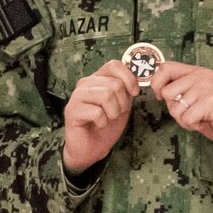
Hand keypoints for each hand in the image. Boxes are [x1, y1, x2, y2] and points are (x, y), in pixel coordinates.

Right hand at [62, 60, 140, 174]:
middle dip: (122, 103)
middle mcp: (85, 83)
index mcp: (97, 79)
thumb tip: (140, 76)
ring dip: (113, 112)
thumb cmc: (106, 125)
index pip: (114, 65)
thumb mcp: (122, 103)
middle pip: (114, 83)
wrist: (91, 148)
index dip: (129, 78)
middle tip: (115, 114)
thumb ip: (127, 89)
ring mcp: (76, 96)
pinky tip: (97, 125)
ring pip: (106, 95)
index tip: (134, 93)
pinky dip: (103, 122)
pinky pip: (97, 112)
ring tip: (107, 119)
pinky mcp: (71, 111)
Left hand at [149, 61, 212, 158]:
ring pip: (175, 108)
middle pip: (167, 91)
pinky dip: (192, 125)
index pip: (165, 67)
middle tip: (190, 112)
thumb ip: (178, 89)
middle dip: (173, 108)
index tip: (162, 97)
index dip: (156, 83)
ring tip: (200, 117)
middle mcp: (203, 75)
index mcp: (197, 72)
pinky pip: (186, 118)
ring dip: (184, 119)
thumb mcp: (194, 97)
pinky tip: (205, 122)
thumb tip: (156, 88)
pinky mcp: (212, 101)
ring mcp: (208, 87)